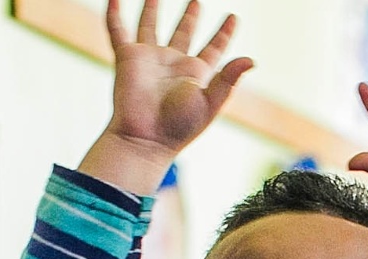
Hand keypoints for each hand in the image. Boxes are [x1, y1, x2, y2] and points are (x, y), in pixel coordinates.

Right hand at [82, 0, 252, 190]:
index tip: (233, 17)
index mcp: (197, 74)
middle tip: (196, 0)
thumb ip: (229, 78)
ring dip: (152, 10)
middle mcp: (174, 63)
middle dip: (191, 16)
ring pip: (151, 26)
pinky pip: (118, 30)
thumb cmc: (180, 125)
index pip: (214, 48)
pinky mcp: (127, 58)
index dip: (224, 33)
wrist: (146, 137)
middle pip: (185, 32)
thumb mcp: (211, 100)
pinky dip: (115, 14)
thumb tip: (252, 59)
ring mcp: (150, 59)